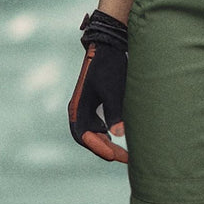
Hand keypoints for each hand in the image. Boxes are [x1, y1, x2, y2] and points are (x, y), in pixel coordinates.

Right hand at [68, 10, 128, 162]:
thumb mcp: (113, 90)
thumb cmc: (109, 66)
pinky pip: (98, 126)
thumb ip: (115, 112)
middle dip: (105, 150)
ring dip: (107, 144)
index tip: (114, 155)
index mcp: (78, 107)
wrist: (109, 46)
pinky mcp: (96, 104)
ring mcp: (87, 107)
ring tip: (125, 153)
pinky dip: (108, 135)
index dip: (99, 147)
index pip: (84, 135)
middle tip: (126, 158)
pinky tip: (121, 140)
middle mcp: (79, 109)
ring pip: (94, 133)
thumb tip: (118, 135)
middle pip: (88, 138)